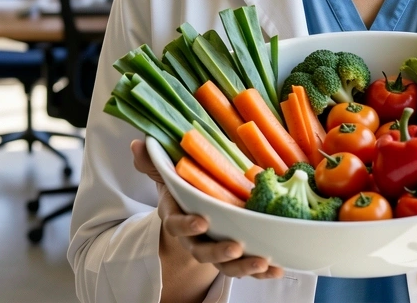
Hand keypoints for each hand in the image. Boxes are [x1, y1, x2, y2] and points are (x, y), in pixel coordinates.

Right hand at [131, 140, 283, 279]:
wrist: (189, 217)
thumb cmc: (181, 192)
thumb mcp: (167, 175)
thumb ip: (154, 162)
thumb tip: (138, 144)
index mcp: (177, 218)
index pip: (177, 225)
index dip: (187, 225)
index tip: (202, 221)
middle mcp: (194, 239)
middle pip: (202, 252)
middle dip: (219, 253)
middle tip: (235, 247)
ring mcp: (215, 250)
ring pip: (226, 266)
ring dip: (244, 267)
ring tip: (264, 262)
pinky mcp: (234, 258)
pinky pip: (246, 268)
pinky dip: (262, 272)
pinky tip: (278, 269)